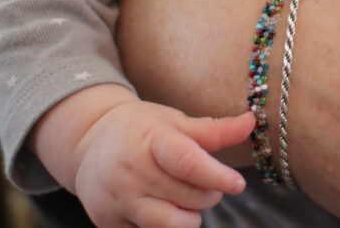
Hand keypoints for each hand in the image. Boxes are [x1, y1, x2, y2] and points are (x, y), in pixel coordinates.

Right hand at [64, 91, 252, 227]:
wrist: (88, 141)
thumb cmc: (140, 129)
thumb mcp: (174, 122)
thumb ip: (214, 130)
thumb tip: (251, 122)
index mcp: (150, 141)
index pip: (187, 162)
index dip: (216, 176)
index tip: (237, 183)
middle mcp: (132, 172)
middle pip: (188, 197)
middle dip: (209, 193)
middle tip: (207, 181)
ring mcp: (119, 201)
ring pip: (171, 224)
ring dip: (190, 216)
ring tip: (187, 197)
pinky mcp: (109, 223)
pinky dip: (167, 225)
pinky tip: (163, 206)